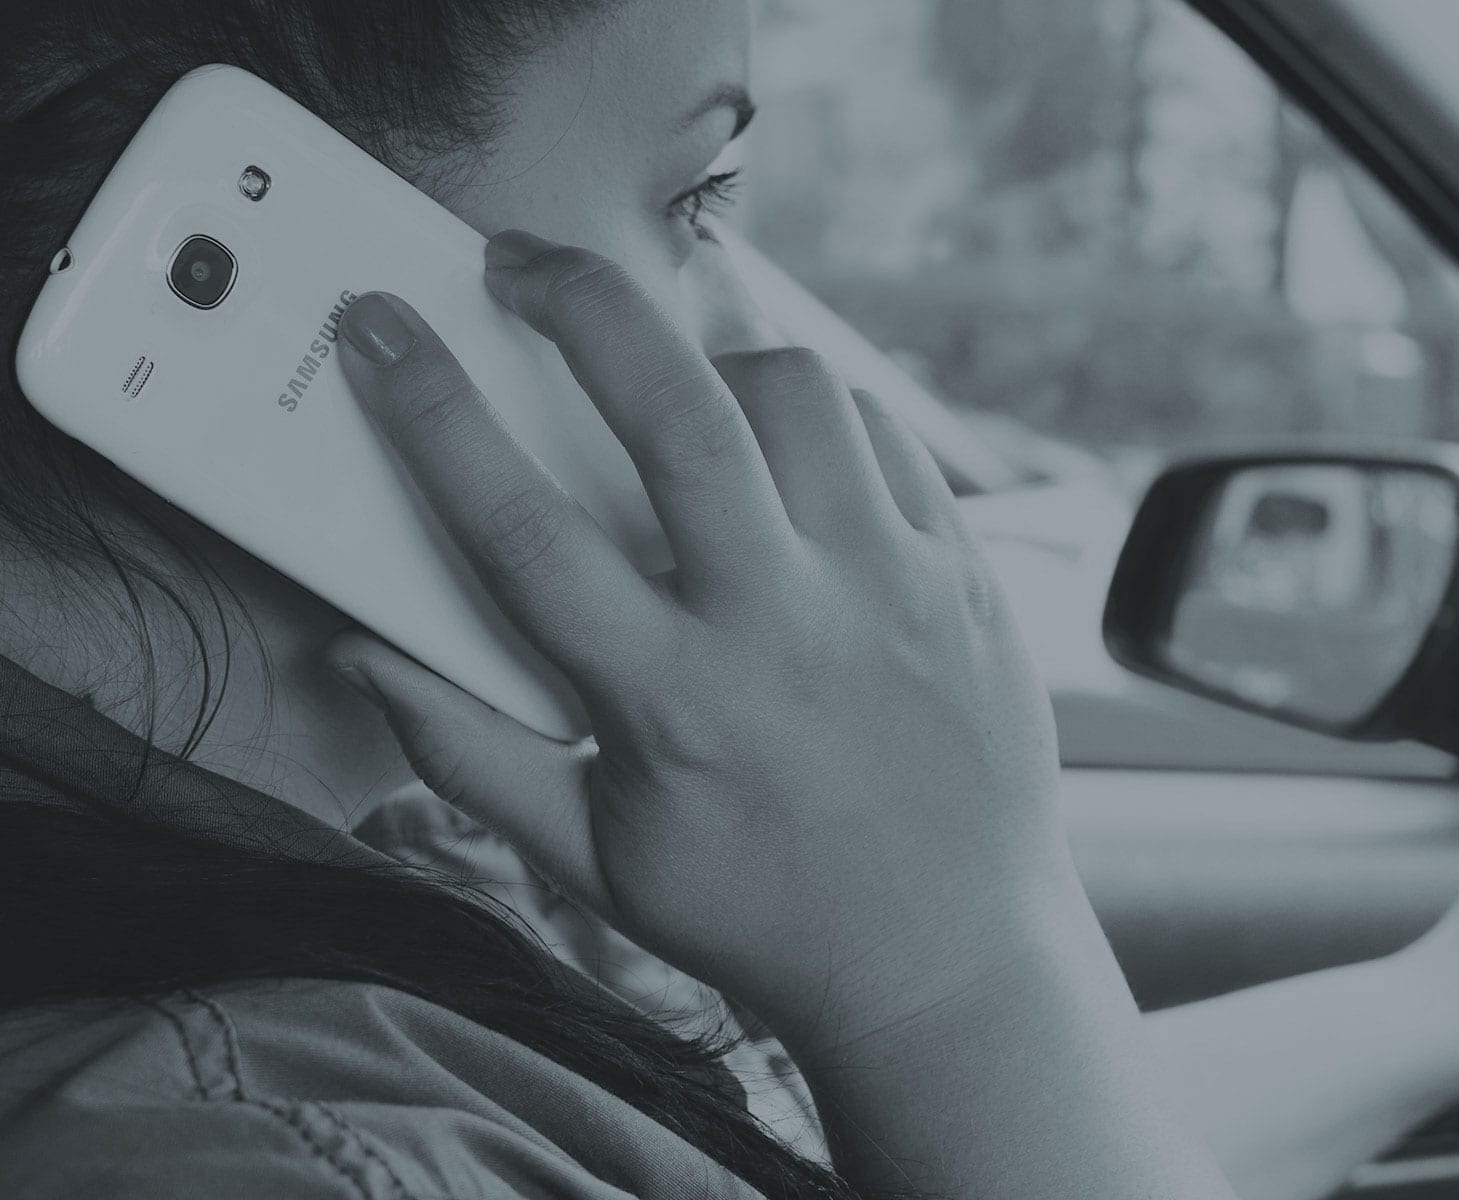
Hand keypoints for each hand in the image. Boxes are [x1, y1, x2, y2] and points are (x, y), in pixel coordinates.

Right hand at [322, 230, 1075, 1055]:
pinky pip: (883, 433)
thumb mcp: (595, 859)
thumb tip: (360, 654)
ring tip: (668, 373)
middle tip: (521, 263)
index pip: (518, 525)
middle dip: (579, 303)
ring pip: (794, 392)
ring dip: (711, 353)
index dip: (430, 409)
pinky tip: (777, 434)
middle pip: (673, 409)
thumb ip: (468, 752)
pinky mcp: (962, 574)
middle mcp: (782, 625)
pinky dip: (815, 408)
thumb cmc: (762, 914)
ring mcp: (886, 588)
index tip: (380, 330)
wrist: (949, 958)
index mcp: (669, 701)